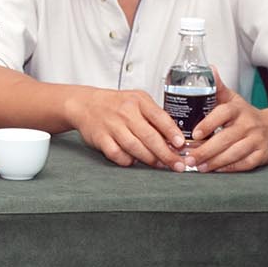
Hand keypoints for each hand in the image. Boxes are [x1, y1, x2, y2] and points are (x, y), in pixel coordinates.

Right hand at [67, 87, 186, 169]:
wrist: (86, 104)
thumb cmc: (116, 104)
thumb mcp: (138, 101)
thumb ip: (155, 116)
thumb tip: (175, 138)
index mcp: (138, 101)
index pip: (159, 117)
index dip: (172, 132)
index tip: (181, 145)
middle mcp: (125, 112)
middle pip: (149, 137)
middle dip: (166, 154)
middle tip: (178, 165)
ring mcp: (112, 126)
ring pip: (135, 147)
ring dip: (150, 159)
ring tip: (160, 165)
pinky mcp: (100, 138)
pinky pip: (117, 154)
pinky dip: (127, 161)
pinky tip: (134, 161)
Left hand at [183, 71, 267, 172]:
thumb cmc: (247, 115)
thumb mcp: (233, 99)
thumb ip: (218, 87)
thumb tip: (208, 69)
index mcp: (238, 109)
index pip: (222, 114)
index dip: (208, 124)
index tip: (194, 134)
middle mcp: (248, 124)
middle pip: (225, 138)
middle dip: (205, 150)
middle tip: (189, 158)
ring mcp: (257, 140)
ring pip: (234, 153)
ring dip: (215, 162)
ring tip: (199, 166)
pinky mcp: (262, 155)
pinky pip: (244, 164)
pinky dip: (229, 168)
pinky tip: (215, 170)